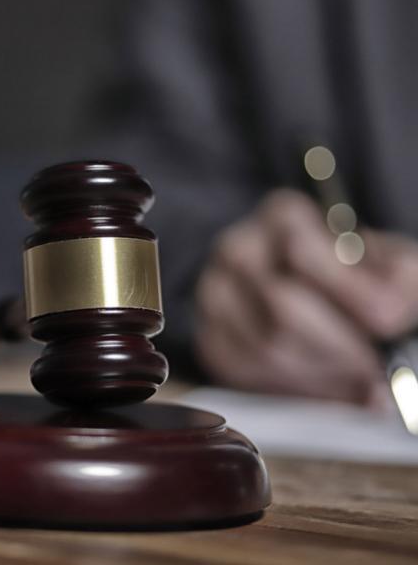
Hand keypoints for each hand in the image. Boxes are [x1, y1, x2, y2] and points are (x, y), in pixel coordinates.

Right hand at [194, 189, 417, 405]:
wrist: (309, 290)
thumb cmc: (353, 274)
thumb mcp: (385, 261)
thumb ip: (396, 279)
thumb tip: (391, 318)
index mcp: (281, 217)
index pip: (300, 251)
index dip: (348, 291)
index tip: (390, 321)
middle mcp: (238, 250)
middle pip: (280, 305)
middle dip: (340, 346)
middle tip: (379, 370)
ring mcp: (215, 295)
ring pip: (264, 347)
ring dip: (322, 374)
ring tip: (360, 381)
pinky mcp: (209, 338)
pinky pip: (247, 373)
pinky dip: (295, 389)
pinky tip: (327, 385)